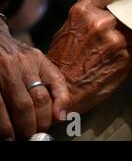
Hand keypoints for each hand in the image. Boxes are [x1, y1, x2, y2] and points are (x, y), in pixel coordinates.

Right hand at [0, 21, 69, 140]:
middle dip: (33, 124)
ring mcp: (1, 73)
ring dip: (14, 128)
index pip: (54, 85)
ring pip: (14, 106)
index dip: (53, 110)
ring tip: (16, 138)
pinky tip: (3, 132)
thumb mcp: (39, 63)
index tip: (52, 124)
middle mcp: (19, 64)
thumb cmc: (19, 57)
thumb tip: (62, 116)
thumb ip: (55, 85)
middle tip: (32, 135)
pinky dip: (1, 123)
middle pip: (31, 102)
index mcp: (36, 59)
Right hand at [47, 0, 131, 114]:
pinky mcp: (125, 59)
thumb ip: (92, 13)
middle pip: (130, 11)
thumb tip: (116, 5)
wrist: (63, 90)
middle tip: (130, 23)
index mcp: (84, 11)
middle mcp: (100, 24)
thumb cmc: (64, 59)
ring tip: (122, 44)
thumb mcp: (71, 26)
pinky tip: (130, 52)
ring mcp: (115, 42)